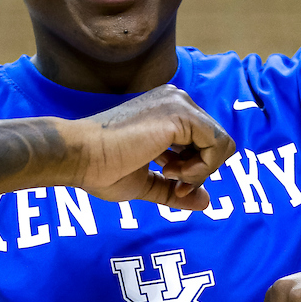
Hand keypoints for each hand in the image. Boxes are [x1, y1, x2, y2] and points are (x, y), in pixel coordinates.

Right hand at [69, 85, 235, 210]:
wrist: (79, 156)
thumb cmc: (102, 167)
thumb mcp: (146, 181)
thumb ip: (175, 189)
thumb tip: (206, 201)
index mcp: (167, 111)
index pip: (203, 142)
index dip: (194, 171)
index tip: (172, 185)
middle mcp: (176, 100)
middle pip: (216, 143)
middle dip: (200, 172)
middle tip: (174, 185)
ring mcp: (179, 104)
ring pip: (221, 143)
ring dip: (200, 171)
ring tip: (169, 175)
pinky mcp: (181, 114)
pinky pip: (217, 145)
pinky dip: (202, 168)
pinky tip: (172, 172)